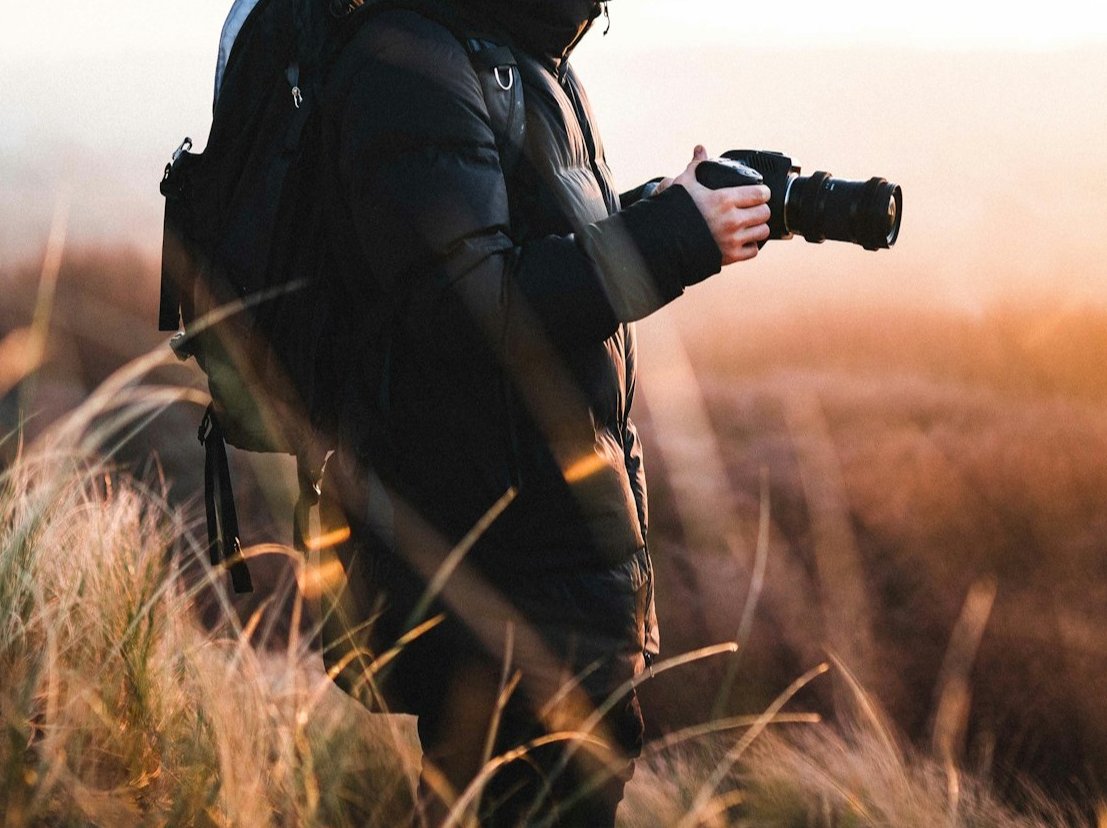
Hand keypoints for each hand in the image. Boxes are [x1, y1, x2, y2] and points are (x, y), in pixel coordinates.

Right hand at [659, 146, 770, 264]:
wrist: (665, 242)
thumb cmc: (675, 213)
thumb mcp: (684, 185)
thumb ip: (696, 166)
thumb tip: (700, 149)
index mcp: (724, 199)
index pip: (760, 193)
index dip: (762, 192)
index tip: (760, 192)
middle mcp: (732, 220)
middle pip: (764, 213)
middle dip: (761, 210)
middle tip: (755, 209)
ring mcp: (732, 240)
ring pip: (762, 232)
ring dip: (758, 228)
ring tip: (750, 225)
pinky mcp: (730, 256)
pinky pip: (753, 251)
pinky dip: (750, 246)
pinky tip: (742, 241)